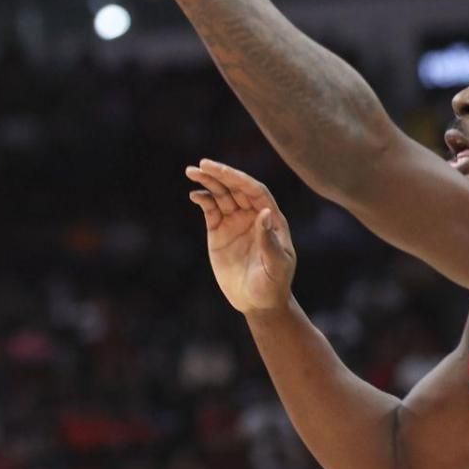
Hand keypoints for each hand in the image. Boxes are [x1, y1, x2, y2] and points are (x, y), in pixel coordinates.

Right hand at [187, 159, 295, 315]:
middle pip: (236, 188)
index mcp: (271, 219)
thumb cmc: (273, 285)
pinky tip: (194, 195)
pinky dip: (202, 200)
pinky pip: (210, 210)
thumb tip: (265, 212)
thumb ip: (269, 240)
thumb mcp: (276, 265)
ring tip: (191, 172)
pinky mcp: (219, 232)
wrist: (257, 302)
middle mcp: (253, 216)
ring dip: (208, 183)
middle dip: (220, 175)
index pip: (255, 191)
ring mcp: (235, 223)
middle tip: (202, 165)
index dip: (238, 178)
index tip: (221, 171)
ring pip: (221, 195)